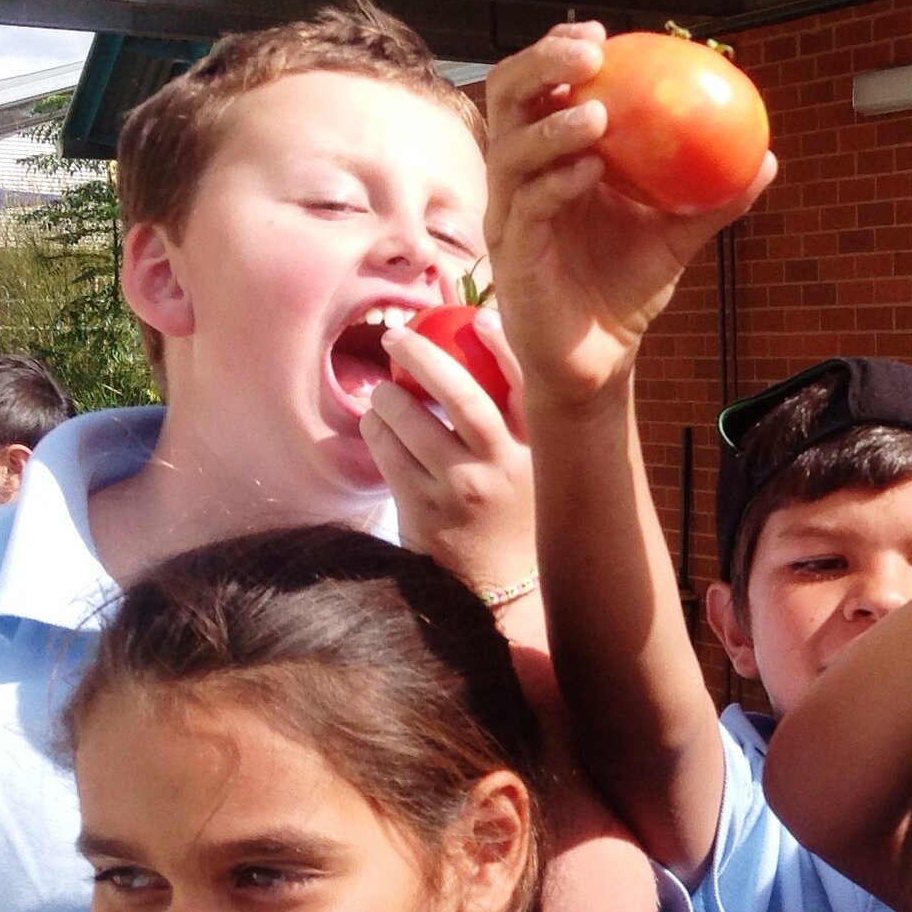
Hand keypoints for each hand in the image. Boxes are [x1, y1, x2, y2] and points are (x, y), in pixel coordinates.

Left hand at [364, 311, 535, 591]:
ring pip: (412, 421)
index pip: (526, 387)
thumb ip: (519, 426)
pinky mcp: (423, 509)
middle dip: (424, 356)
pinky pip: (387, 453)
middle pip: (462, 396)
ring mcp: (461, 489)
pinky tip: (375, 426)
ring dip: (388, 396)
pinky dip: (376, 431)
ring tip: (383, 392)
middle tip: (398, 337)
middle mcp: (502, 468)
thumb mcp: (532, 474)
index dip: (504, 346)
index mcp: (535, 453)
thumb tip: (488, 354)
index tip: (480, 319)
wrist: (495, 592)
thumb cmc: (511, 520)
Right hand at [483, 25, 774, 411]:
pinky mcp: (511, 255)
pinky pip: (527, 206)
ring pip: (510, 149)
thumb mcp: (676, 235)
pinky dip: (557, 182)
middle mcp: (521, 176)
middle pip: (509, 98)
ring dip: (552, 126)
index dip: (560, 52)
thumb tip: (765, 158)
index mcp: (551, 157)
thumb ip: (713, 197)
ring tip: (597, 116)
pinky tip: (590, 171)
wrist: (601, 357)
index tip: (604, 35)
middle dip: (542, 66)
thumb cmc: (625, 288)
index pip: (541, 87)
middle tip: (587, 56)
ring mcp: (509, 214)